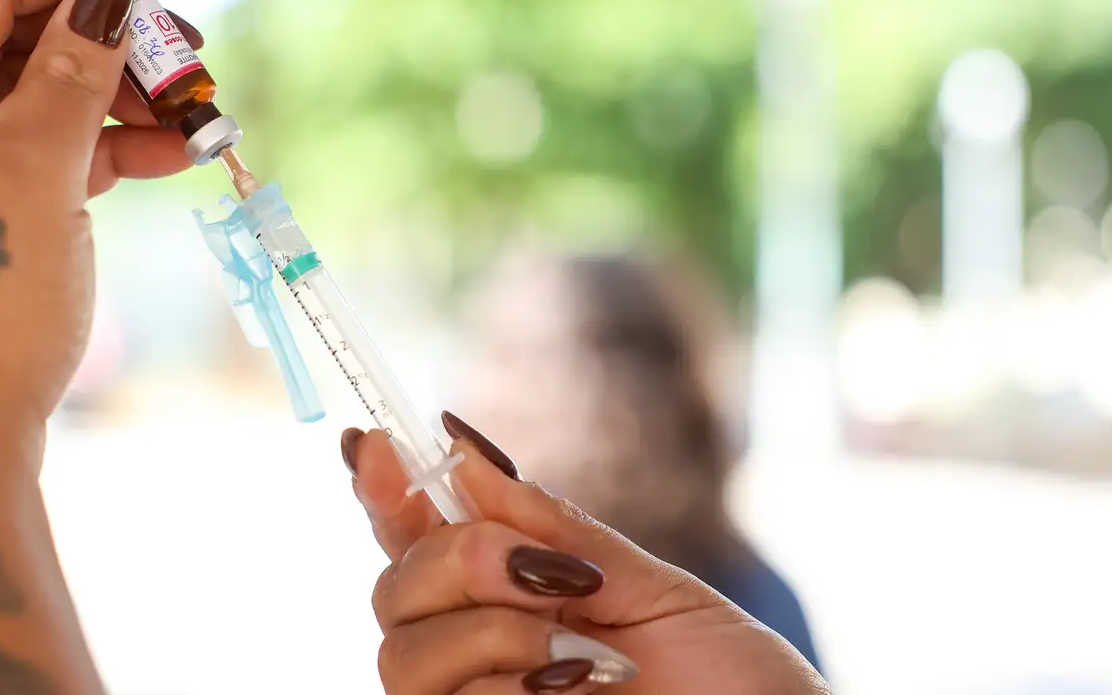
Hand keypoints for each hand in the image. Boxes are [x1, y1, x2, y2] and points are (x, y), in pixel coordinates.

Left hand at [0, 0, 202, 468]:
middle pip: (28, 30)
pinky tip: (172, 155)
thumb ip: (77, 65)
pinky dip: (112, 147)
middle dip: (117, 31)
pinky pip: (54, 151)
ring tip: (197, 111)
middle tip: (191, 46)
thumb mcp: (39, 159)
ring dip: (125, 94)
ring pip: (49, 93)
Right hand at [343, 413, 829, 694]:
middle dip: (460, 561)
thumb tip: (465, 453)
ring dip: (491, 633)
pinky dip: (505, 687)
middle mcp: (479, 655)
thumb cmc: (736, 683)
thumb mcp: (648, 586)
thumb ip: (554, 529)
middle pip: (391, 592)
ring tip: (582, 656)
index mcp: (512, 599)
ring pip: (402, 655)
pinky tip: (577, 690)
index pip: (414, 541)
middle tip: (553, 575)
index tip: (376, 441)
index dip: (382, 490)